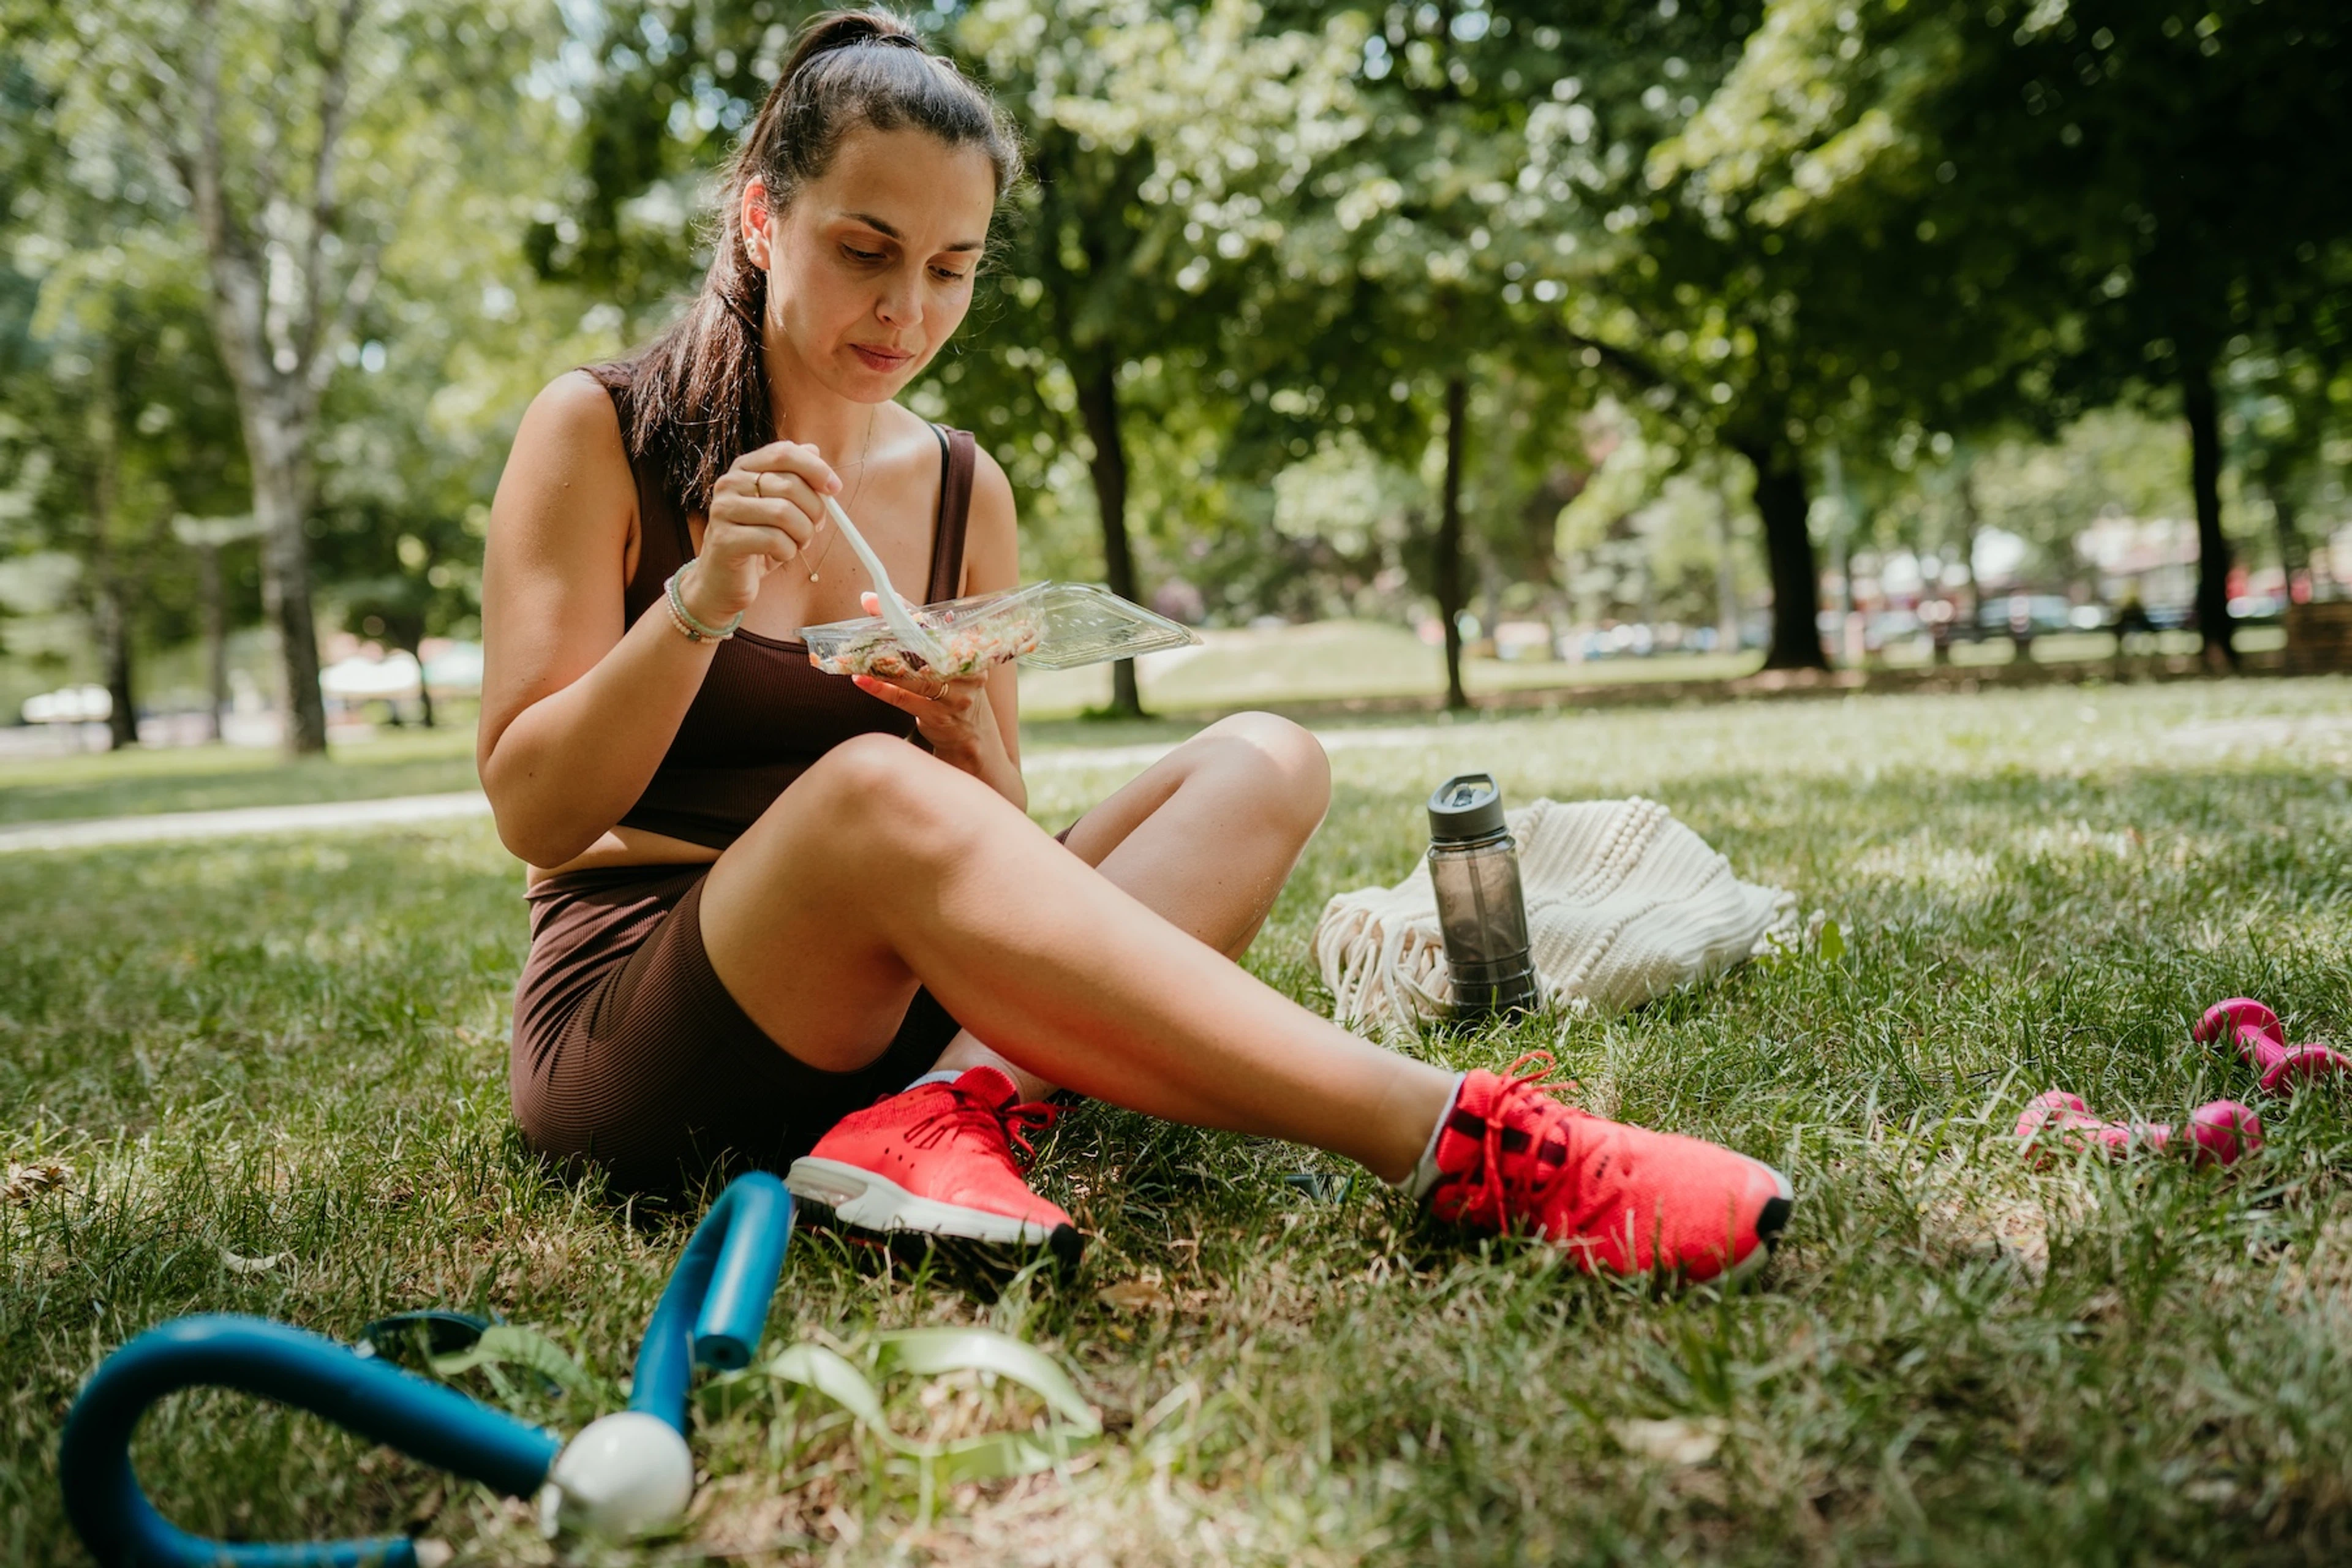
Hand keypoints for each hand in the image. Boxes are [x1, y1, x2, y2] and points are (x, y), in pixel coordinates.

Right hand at [680, 441, 841, 622]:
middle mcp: (730, 483)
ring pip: (784, 513)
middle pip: (789, 484)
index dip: (815, 468)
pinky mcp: (724, 539)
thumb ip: (796, 479)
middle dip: (813, 511)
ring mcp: (723, 510)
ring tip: (796, 544)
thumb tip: (814, 450)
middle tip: (813, 528)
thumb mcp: (781, 507)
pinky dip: (787, 552)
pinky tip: (779, 556)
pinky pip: (774, 540)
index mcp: (745, 468)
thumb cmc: (758, 542)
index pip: (784, 452)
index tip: (834, 488)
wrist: (723, 581)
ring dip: (802, 534)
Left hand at [848, 592, 1008, 774]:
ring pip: (915, 676)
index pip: (933, 623)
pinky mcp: (938, 715)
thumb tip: (872, 601)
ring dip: (884, 666)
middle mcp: (965, 670)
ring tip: (859, 657)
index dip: (904, 610)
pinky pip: (904, 699)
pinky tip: (861, 681)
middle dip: (893, 633)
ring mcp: (954, 695)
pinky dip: (881, 689)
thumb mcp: (943, 659)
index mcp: (968, 649)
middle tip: (865, 625)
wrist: (970, 733)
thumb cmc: (951, 688)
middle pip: (925, 647)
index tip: (875, 601)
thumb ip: (914, 632)